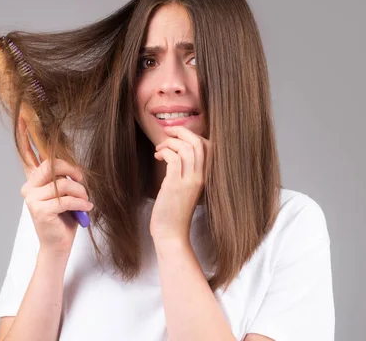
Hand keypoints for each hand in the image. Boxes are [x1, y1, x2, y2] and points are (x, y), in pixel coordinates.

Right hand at [17, 117, 92, 255]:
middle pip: (52, 164)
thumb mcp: (67, 193)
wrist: (59, 244)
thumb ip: (66, 177)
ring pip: (63, 183)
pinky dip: (81, 203)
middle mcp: (29, 186)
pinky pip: (66, 198)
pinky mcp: (40, 210)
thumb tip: (76, 168)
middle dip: (72, 171)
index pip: (28, 154)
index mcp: (34, 180)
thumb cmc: (65, 217)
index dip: (25, 135)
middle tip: (83, 181)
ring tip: (85, 201)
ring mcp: (32, 198)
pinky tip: (86, 209)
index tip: (24, 117)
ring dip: (80, 192)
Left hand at [150, 126, 211, 242]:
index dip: (193, 136)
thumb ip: (186, 174)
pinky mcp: (175, 185)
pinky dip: (164, 152)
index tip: (177, 135)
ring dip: (170, 142)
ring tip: (159, 148)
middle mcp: (201, 177)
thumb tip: (177, 155)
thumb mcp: (186, 190)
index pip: (208, 147)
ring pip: (187, 148)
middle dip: (182, 131)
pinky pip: (174, 158)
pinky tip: (157, 156)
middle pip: (199, 143)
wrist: (172, 234)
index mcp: (205, 178)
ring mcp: (190, 181)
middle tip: (168, 131)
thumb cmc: (175, 213)